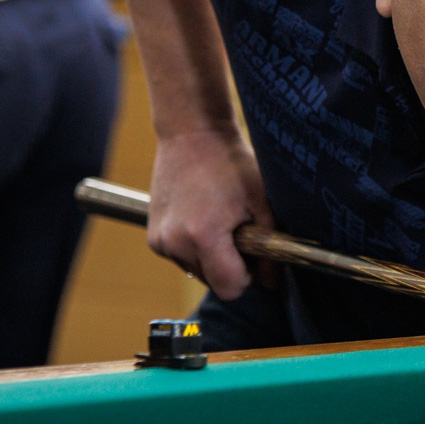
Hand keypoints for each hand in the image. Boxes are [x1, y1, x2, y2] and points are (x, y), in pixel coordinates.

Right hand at [147, 127, 273, 297]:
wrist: (192, 134)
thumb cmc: (231, 164)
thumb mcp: (262, 202)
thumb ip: (270, 246)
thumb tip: (271, 283)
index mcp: (203, 236)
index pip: (230, 289)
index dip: (248, 276)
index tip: (254, 252)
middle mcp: (174, 243)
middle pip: (214, 282)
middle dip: (231, 265)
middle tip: (239, 229)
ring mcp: (160, 241)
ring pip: (198, 271)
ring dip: (213, 257)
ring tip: (219, 220)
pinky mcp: (153, 237)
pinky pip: (182, 258)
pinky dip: (195, 248)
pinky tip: (202, 218)